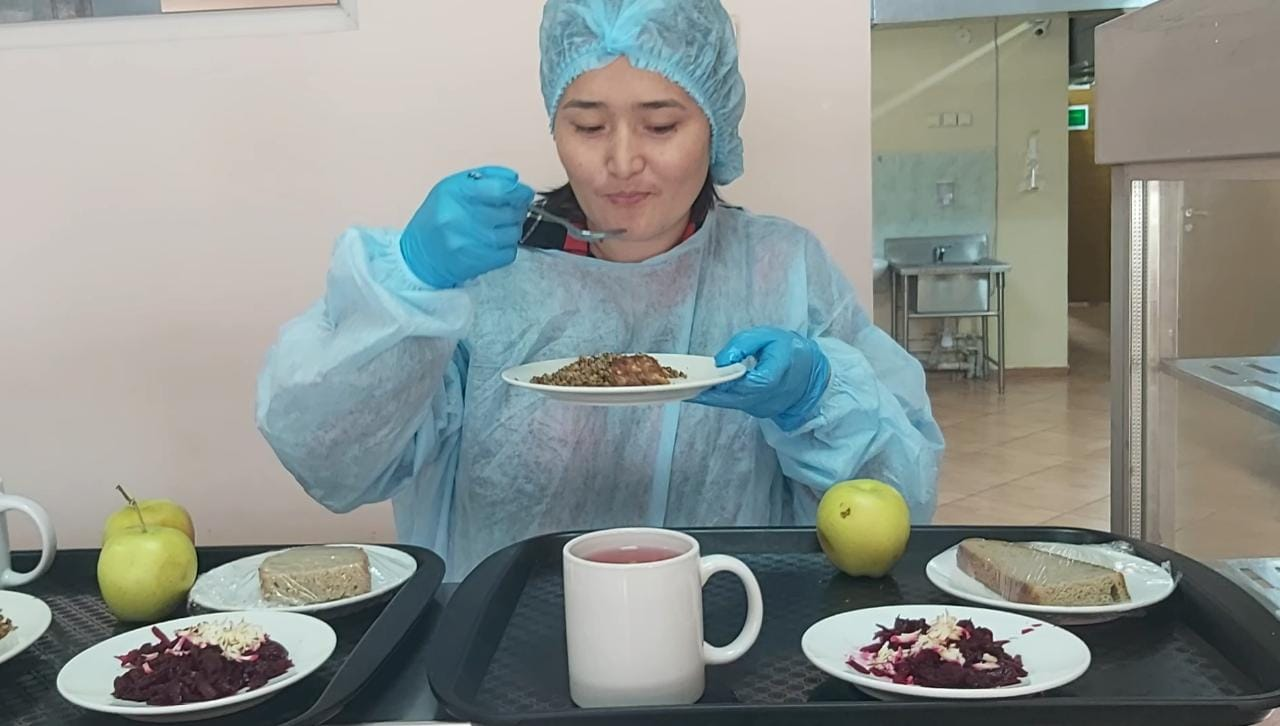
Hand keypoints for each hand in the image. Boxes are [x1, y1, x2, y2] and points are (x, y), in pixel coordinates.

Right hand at [399, 166, 534, 288]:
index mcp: (455, 193)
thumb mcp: (453, 187)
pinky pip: (509, 253)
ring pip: (513, 233)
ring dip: (512, 229)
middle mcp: (460, 217)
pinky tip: (493, 243)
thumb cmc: (438, 216)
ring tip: (499, 227)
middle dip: (517, 210)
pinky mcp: (476, 262)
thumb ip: (485, 178)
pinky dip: (507, 247)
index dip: (519, 191)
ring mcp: (468, 242)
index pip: (501, 189)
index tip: (524, 193)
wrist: (419, 255)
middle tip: (510, 210)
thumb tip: (515, 180)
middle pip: (510, 212)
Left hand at [693, 327, 830, 430]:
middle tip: (685, 390)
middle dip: (709, 395)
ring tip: (690, 389)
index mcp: (777, 374)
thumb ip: (743, 343)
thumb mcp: (768, 336)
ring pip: (734, 404)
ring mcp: (766, 407)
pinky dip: (721, 399)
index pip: (750, 382)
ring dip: (712, 398)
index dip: (726, 382)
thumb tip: (720, 361)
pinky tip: (706, 391)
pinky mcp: (760, 410)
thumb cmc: (788, 350)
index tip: (704, 381)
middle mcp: (771, 396)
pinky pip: (737, 404)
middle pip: (736, 398)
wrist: (810, 372)